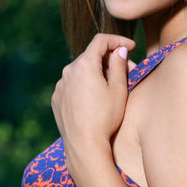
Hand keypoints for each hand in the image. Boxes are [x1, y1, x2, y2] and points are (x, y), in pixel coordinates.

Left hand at [51, 34, 135, 156]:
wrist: (84, 145)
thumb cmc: (105, 118)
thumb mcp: (119, 90)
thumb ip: (119, 65)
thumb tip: (119, 51)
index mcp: (84, 65)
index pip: (101, 41)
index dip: (118, 40)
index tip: (130, 47)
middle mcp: (68, 71)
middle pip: (91, 57)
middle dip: (110, 61)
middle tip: (127, 72)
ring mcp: (60, 86)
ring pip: (81, 72)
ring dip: (96, 74)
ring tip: (110, 88)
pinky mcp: (56, 99)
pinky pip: (72, 86)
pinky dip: (84, 86)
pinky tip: (95, 100)